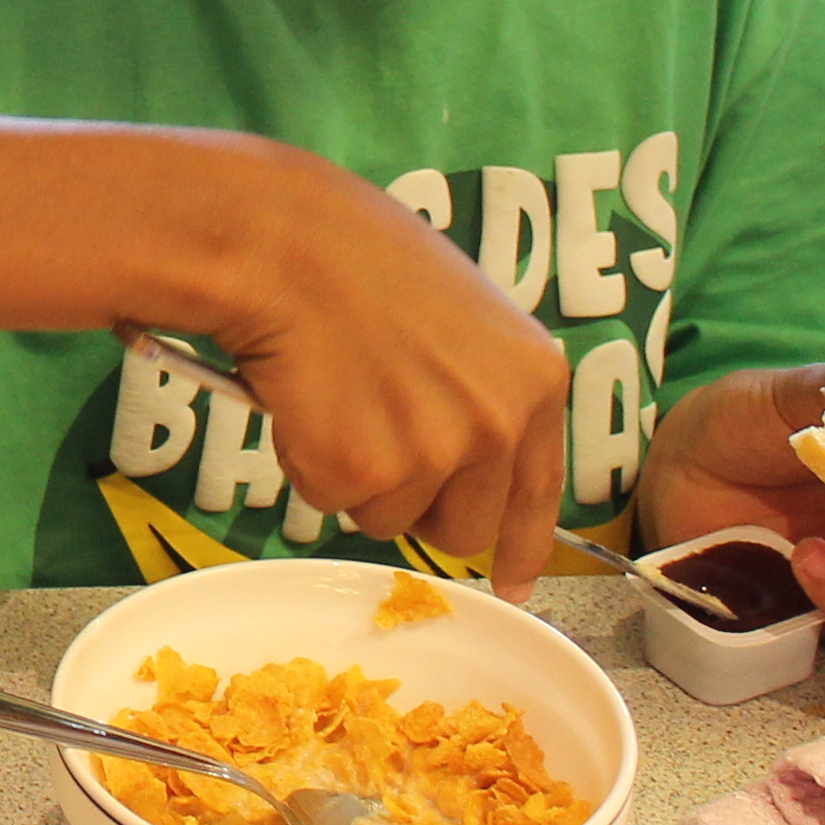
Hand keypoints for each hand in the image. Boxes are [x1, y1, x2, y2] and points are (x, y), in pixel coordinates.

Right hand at [198, 149, 573, 596]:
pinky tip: (303, 397)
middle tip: (373, 440)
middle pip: (464, 528)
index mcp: (534, 381)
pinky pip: (328, 498)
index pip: (539, 490)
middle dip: (417, 504)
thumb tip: (463, 457)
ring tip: (333, 393)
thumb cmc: (357, 259)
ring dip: (354, 476)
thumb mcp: (462, 318)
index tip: (514, 581)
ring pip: (387, 518)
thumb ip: (479, 390)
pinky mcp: (360, 473)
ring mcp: (431, 455)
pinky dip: (305, 460)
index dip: (523, 545)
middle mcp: (497, 426)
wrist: (284, 243)